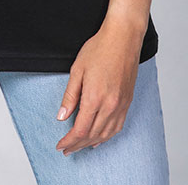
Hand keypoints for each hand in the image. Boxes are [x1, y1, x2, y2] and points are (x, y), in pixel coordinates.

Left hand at [55, 15, 144, 156]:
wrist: (123, 38)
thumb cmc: (99, 49)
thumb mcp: (77, 69)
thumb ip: (70, 96)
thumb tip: (62, 116)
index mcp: (95, 97)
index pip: (80, 129)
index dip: (69, 140)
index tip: (60, 145)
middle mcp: (110, 105)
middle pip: (92, 135)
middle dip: (78, 145)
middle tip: (67, 149)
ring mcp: (121, 104)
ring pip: (106, 134)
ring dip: (91, 143)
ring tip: (80, 146)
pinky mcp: (127, 101)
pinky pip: (117, 126)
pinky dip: (107, 136)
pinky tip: (99, 137)